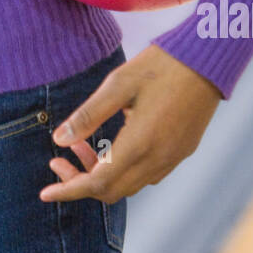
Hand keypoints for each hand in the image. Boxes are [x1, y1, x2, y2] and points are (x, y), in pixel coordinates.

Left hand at [38, 45, 221, 203]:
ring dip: (101, 175)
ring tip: (80, 147)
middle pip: (112, 190)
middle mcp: (158, 159)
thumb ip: (88, 116)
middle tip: (58, 160)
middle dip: (80, 182)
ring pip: (129, 184)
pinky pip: (146, 174)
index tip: (45, 193)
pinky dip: (122, 169)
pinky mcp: (181, 151)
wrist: (207, 59)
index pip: (97, 183)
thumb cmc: (160, 66)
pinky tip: (110, 145)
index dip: (68, 190)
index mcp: (140, 144)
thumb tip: (58, 140)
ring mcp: (173, 157)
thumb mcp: (118, 85)